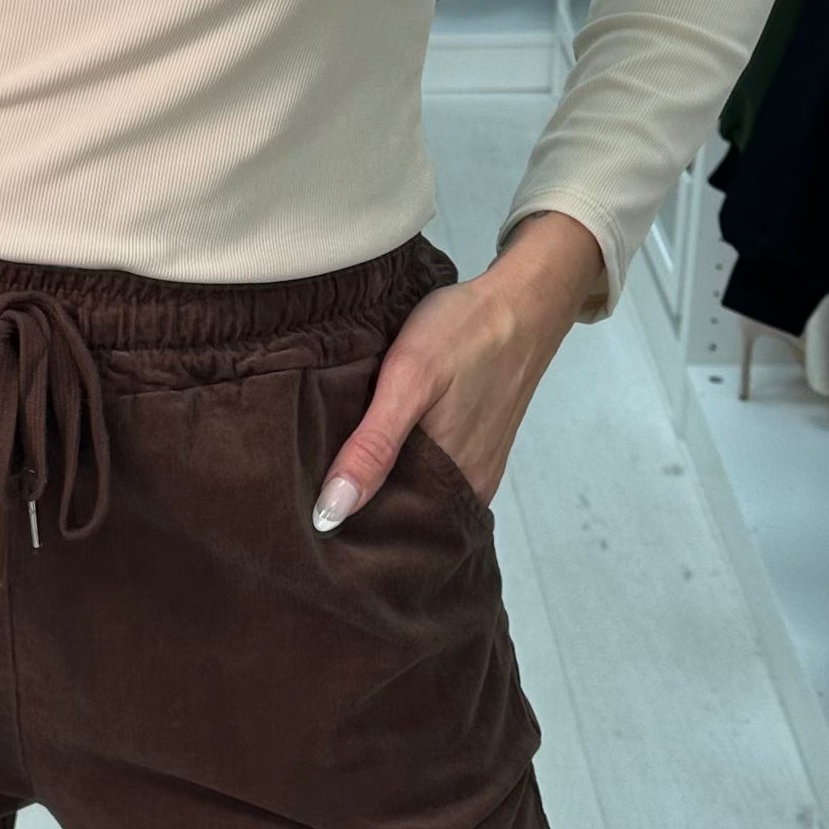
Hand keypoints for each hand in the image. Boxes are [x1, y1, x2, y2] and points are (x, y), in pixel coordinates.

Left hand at [311, 211, 606, 523]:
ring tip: (333, 472)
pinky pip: (433, 468)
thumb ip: (373, 447)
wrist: (523, 299)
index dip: (347, 526)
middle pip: (404, 514)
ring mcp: (477, 464)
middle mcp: (470, 485)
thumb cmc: (466, 333)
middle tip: (308, 493)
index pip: (389, 529)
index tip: (305, 519)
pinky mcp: (479, 443)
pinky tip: (377, 446)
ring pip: (417, 490)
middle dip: (360, 509)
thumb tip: (331, 512)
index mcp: (454, 483)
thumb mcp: (409, 381)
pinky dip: (403, 463)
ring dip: (381, 485)